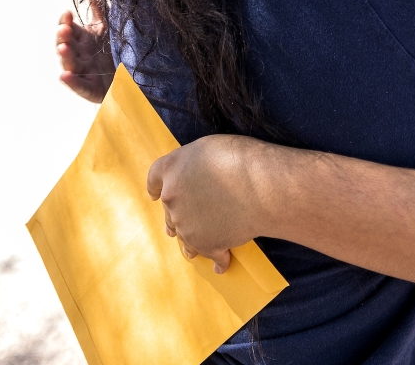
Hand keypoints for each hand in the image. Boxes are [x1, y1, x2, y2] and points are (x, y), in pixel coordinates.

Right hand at [56, 0, 114, 102]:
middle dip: (63, 36)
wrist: (127, 80)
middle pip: (66, 45)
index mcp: (81, 39)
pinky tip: (64, 76)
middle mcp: (79, 55)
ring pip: (69, 64)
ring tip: (63, 47)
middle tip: (64, 28)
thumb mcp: (105, 25)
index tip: (68, 13)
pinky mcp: (90, 89)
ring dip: (65, 56)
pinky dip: (71, 82)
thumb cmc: (110, 50)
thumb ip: (97, 3)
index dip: (66, 22)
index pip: (69, 28)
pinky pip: (79, 86)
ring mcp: (83, 72)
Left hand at [147, 135, 269, 273]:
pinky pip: (211, 255)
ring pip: (185, 236)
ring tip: (194, 252)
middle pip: (169, 210)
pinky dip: (218, 261)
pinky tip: (221, 266)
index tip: (154, 194)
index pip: (155, 177)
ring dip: (190, 242)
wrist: (261, 186)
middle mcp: (172, 198)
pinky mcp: (206, 244)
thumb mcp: (207, 148)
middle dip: (175, 215)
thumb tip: (195, 175)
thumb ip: (192, 163)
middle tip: (183, 221)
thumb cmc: (240, 159)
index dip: (154, 186)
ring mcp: (187, 224)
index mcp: (172, 170)